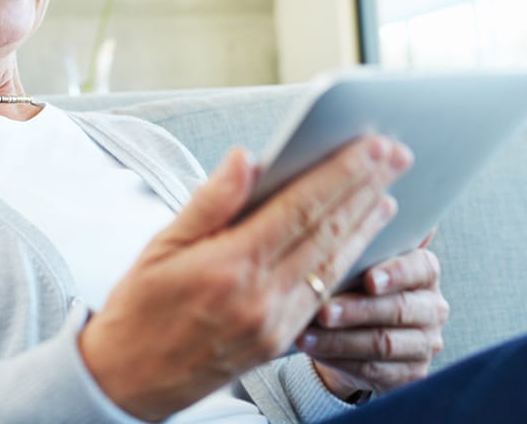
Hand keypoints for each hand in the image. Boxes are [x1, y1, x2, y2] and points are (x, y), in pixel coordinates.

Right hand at [79, 136, 411, 421]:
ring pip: (333, 265)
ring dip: (365, 226)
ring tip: (389, 194)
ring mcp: (275, 324)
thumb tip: (248, 158)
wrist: (129, 381)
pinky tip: (358, 242)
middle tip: (397, 156)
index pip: (301, 208)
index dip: (342, 174)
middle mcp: (261, 297)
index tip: (372, 146)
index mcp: (230, 265)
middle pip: (327, 231)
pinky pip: (323, 294)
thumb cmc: (139, 307)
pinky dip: (346, 262)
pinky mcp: (279, 343)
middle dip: (367, 189)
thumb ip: (211, 201)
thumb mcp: (161, 246)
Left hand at [297, 242, 449, 399]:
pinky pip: (374, 369)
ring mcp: (425, 343)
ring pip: (384, 343)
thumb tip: (362, 209)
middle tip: (323, 311)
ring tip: (308, 333)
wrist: (362, 334)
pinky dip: (339, 359)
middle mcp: (433, 307)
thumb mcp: (363, 263)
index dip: (395, 274)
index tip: (369, 279)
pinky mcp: (411, 374)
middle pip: (399, 309)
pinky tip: (313, 349)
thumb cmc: (359, 285)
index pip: (420, 268)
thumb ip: (365, 245)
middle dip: (357, 310)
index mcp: (426, 272)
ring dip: (342, 339)